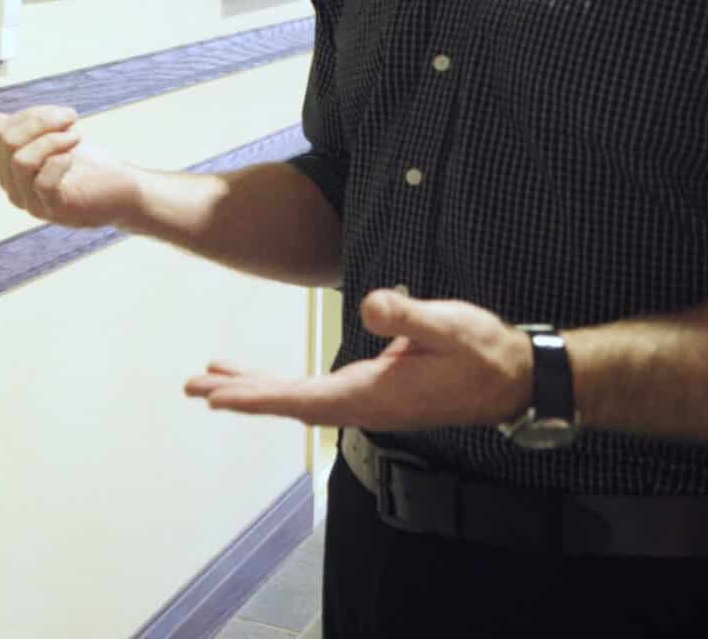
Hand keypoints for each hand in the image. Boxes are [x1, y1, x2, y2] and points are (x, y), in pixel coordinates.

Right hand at [0, 106, 142, 230]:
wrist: (121, 192)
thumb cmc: (87, 165)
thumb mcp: (50, 140)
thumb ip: (21, 130)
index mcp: (7, 165)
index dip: (25, 113)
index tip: (57, 115)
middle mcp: (12, 186)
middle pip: (7, 141)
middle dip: (40, 120)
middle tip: (71, 118)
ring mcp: (31, 202)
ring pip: (21, 160)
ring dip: (51, 140)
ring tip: (76, 136)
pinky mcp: (54, 210)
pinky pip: (42, 182)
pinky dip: (59, 161)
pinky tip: (74, 155)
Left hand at [182, 289, 533, 431]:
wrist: (513, 377)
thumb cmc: (483, 351)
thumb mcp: (450, 325)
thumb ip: (410, 315)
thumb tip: (371, 302)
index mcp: (375, 394)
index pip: (303, 398)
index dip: (259, 396)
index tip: (218, 397)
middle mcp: (364, 405)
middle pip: (290, 402)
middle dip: (241, 394)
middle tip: (194, 386)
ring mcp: (367, 401)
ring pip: (298, 398)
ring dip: (255, 388)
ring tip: (210, 379)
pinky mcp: (372, 391)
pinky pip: (314, 393)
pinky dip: (282, 386)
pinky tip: (263, 379)